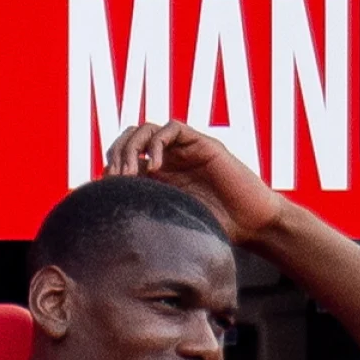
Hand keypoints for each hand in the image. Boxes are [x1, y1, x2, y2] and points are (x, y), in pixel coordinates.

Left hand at [103, 121, 284, 244]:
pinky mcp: (202, 144)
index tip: (106, 189)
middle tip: (116, 179)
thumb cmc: (217, 230)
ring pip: (146, 130)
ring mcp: (185, 150)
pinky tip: (155, 167)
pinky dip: (157, 144)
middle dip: (117, 155)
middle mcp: (169, 159)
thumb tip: (109, 225)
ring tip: (130, 172)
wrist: (253, 225)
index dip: (110, 168)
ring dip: (132, 147)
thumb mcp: (171, 224)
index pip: (123, 158)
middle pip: (130, 140)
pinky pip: (172, 129)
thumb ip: (148, 216)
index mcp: (159, 177)